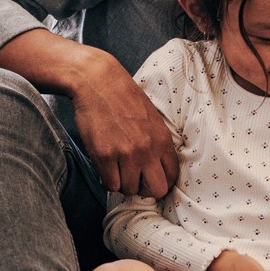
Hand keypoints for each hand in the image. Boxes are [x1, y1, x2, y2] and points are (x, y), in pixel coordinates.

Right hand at [73, 59, 177, 196]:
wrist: (97, 81)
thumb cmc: (123, 97)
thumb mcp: (151, 118)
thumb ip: (156, 142)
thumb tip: (156, 166)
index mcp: (162, 139)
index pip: (172, 176)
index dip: (161, 181)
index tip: (150, 179)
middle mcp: (147, 150)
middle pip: (156, 190)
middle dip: (145, 190)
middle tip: (135, 181)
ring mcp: (125, 154)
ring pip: (129, 189)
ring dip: (122, 183)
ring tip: (117, 170)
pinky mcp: (104, 155)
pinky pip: (110, 184)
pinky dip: (107, 180)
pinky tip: (106, 169)